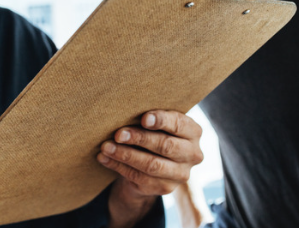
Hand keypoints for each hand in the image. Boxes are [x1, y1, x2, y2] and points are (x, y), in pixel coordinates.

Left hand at [97, 110, 203, 226]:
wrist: (155, 164)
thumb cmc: (156, 133)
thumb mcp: (160, 123)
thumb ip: (152, 118)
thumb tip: (128, 110)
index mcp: (194, 132)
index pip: (179, 125)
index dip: (162, 121)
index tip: (144, 118)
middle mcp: (192, 154)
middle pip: (165, 146)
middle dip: (139, 139)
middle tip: (118, 134)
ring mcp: (180, 174)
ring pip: (151, 165)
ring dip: (126, 155)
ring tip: (106, 147)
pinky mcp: (165, 188)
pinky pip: (139, 177)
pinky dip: (119, 166)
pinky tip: (105, 158)